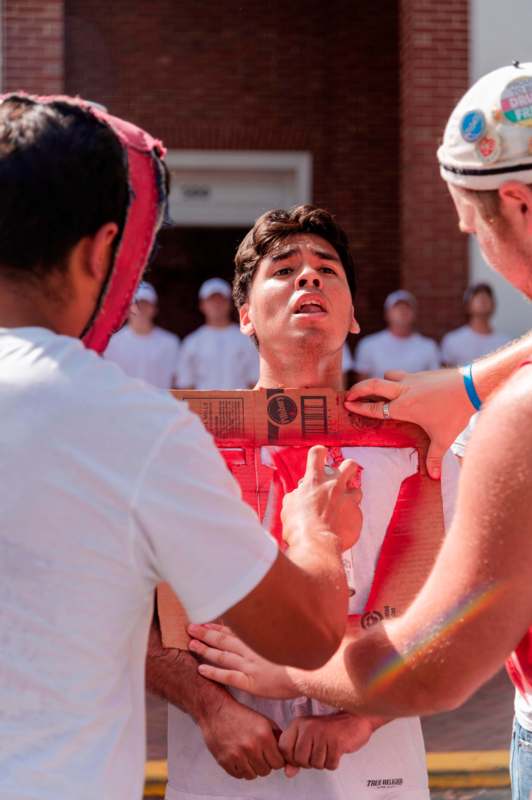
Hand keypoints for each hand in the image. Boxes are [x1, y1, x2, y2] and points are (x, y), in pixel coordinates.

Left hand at [189, 622, 296, 698]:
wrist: (313, 672)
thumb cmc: (306, 657)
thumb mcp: (294, 636)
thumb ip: (281, 631)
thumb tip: (279, 621)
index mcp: (261, 639)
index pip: (235, 630)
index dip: (218, 625)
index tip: (206, 619)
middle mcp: (253, 650)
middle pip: (224, 639)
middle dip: (206, 632)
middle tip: (190, 627)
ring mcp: (250, 666)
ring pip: (222, 655)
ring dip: (205, 649)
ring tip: (190, 644)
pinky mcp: (252, 683)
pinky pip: (228, 677)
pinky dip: (213, 672)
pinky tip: (200, 670)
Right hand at [198, 689, 285, 779]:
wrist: (216, 711)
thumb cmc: (239, 714)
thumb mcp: (263, 720)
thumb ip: (276, 735)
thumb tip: (285, 751)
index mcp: (264, 735)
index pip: (278, 762)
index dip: (276, 759)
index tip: (271, 756)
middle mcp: (251, 746)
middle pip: (266, 770)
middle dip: (265, 764)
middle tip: (259, 755)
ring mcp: (237, 755)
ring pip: (253, 775)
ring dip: (252, 768)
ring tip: (249, 757)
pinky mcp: (225, 760)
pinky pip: (239, 775)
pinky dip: (240, 770)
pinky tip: (239, 759)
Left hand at [279, 713, 374, 771]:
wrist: (354, 719)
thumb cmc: (330, 729)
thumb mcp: (309, 738)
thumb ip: (296, 755)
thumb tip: (288, 772)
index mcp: (298, 724)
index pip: (283, 748)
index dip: (292, 758)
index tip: (302, 754)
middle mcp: (308, 727)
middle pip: (299, 760)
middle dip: (309, 762)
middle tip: (318, 751)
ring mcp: (322, 734)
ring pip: (315, 764)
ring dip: (323, 762)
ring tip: (328, 749)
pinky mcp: (336, 743)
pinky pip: (329, 765)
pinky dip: (333, 762)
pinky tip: (335, 751)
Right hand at [282, 445, 362, 551]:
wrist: (316, 545)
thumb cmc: (298, 527)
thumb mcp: (288, 506)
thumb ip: (297, 496)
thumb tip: (299, 495)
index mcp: (314, 480)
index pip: (318, 454)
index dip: (319, 453)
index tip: (320, 457)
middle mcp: (334, 485)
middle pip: (350, 464)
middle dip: (347, 468)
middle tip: (341, 478)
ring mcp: (348, 500)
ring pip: (358, 489)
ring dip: (351, 496)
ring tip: (342, 507)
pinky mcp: (357, 515)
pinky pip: (357, 513)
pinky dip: (350, 518)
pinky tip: (341, 527)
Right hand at [345, 369, 472, 479]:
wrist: (470, 385)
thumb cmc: (455, 412)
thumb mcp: (444, 437)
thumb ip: (435, 457)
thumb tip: (435, 476)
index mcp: (403, 407)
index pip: (375, 407)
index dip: (359, 406)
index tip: (347, 405)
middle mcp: (403, 391)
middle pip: (373, 384)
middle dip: (358, 389)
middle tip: (349, 394)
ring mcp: (412, 379)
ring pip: (387, 376)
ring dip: (379, 382)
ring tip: (376, 391)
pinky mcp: (421, 374)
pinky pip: (402, 375)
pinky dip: (395, 380)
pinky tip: (402, 389)